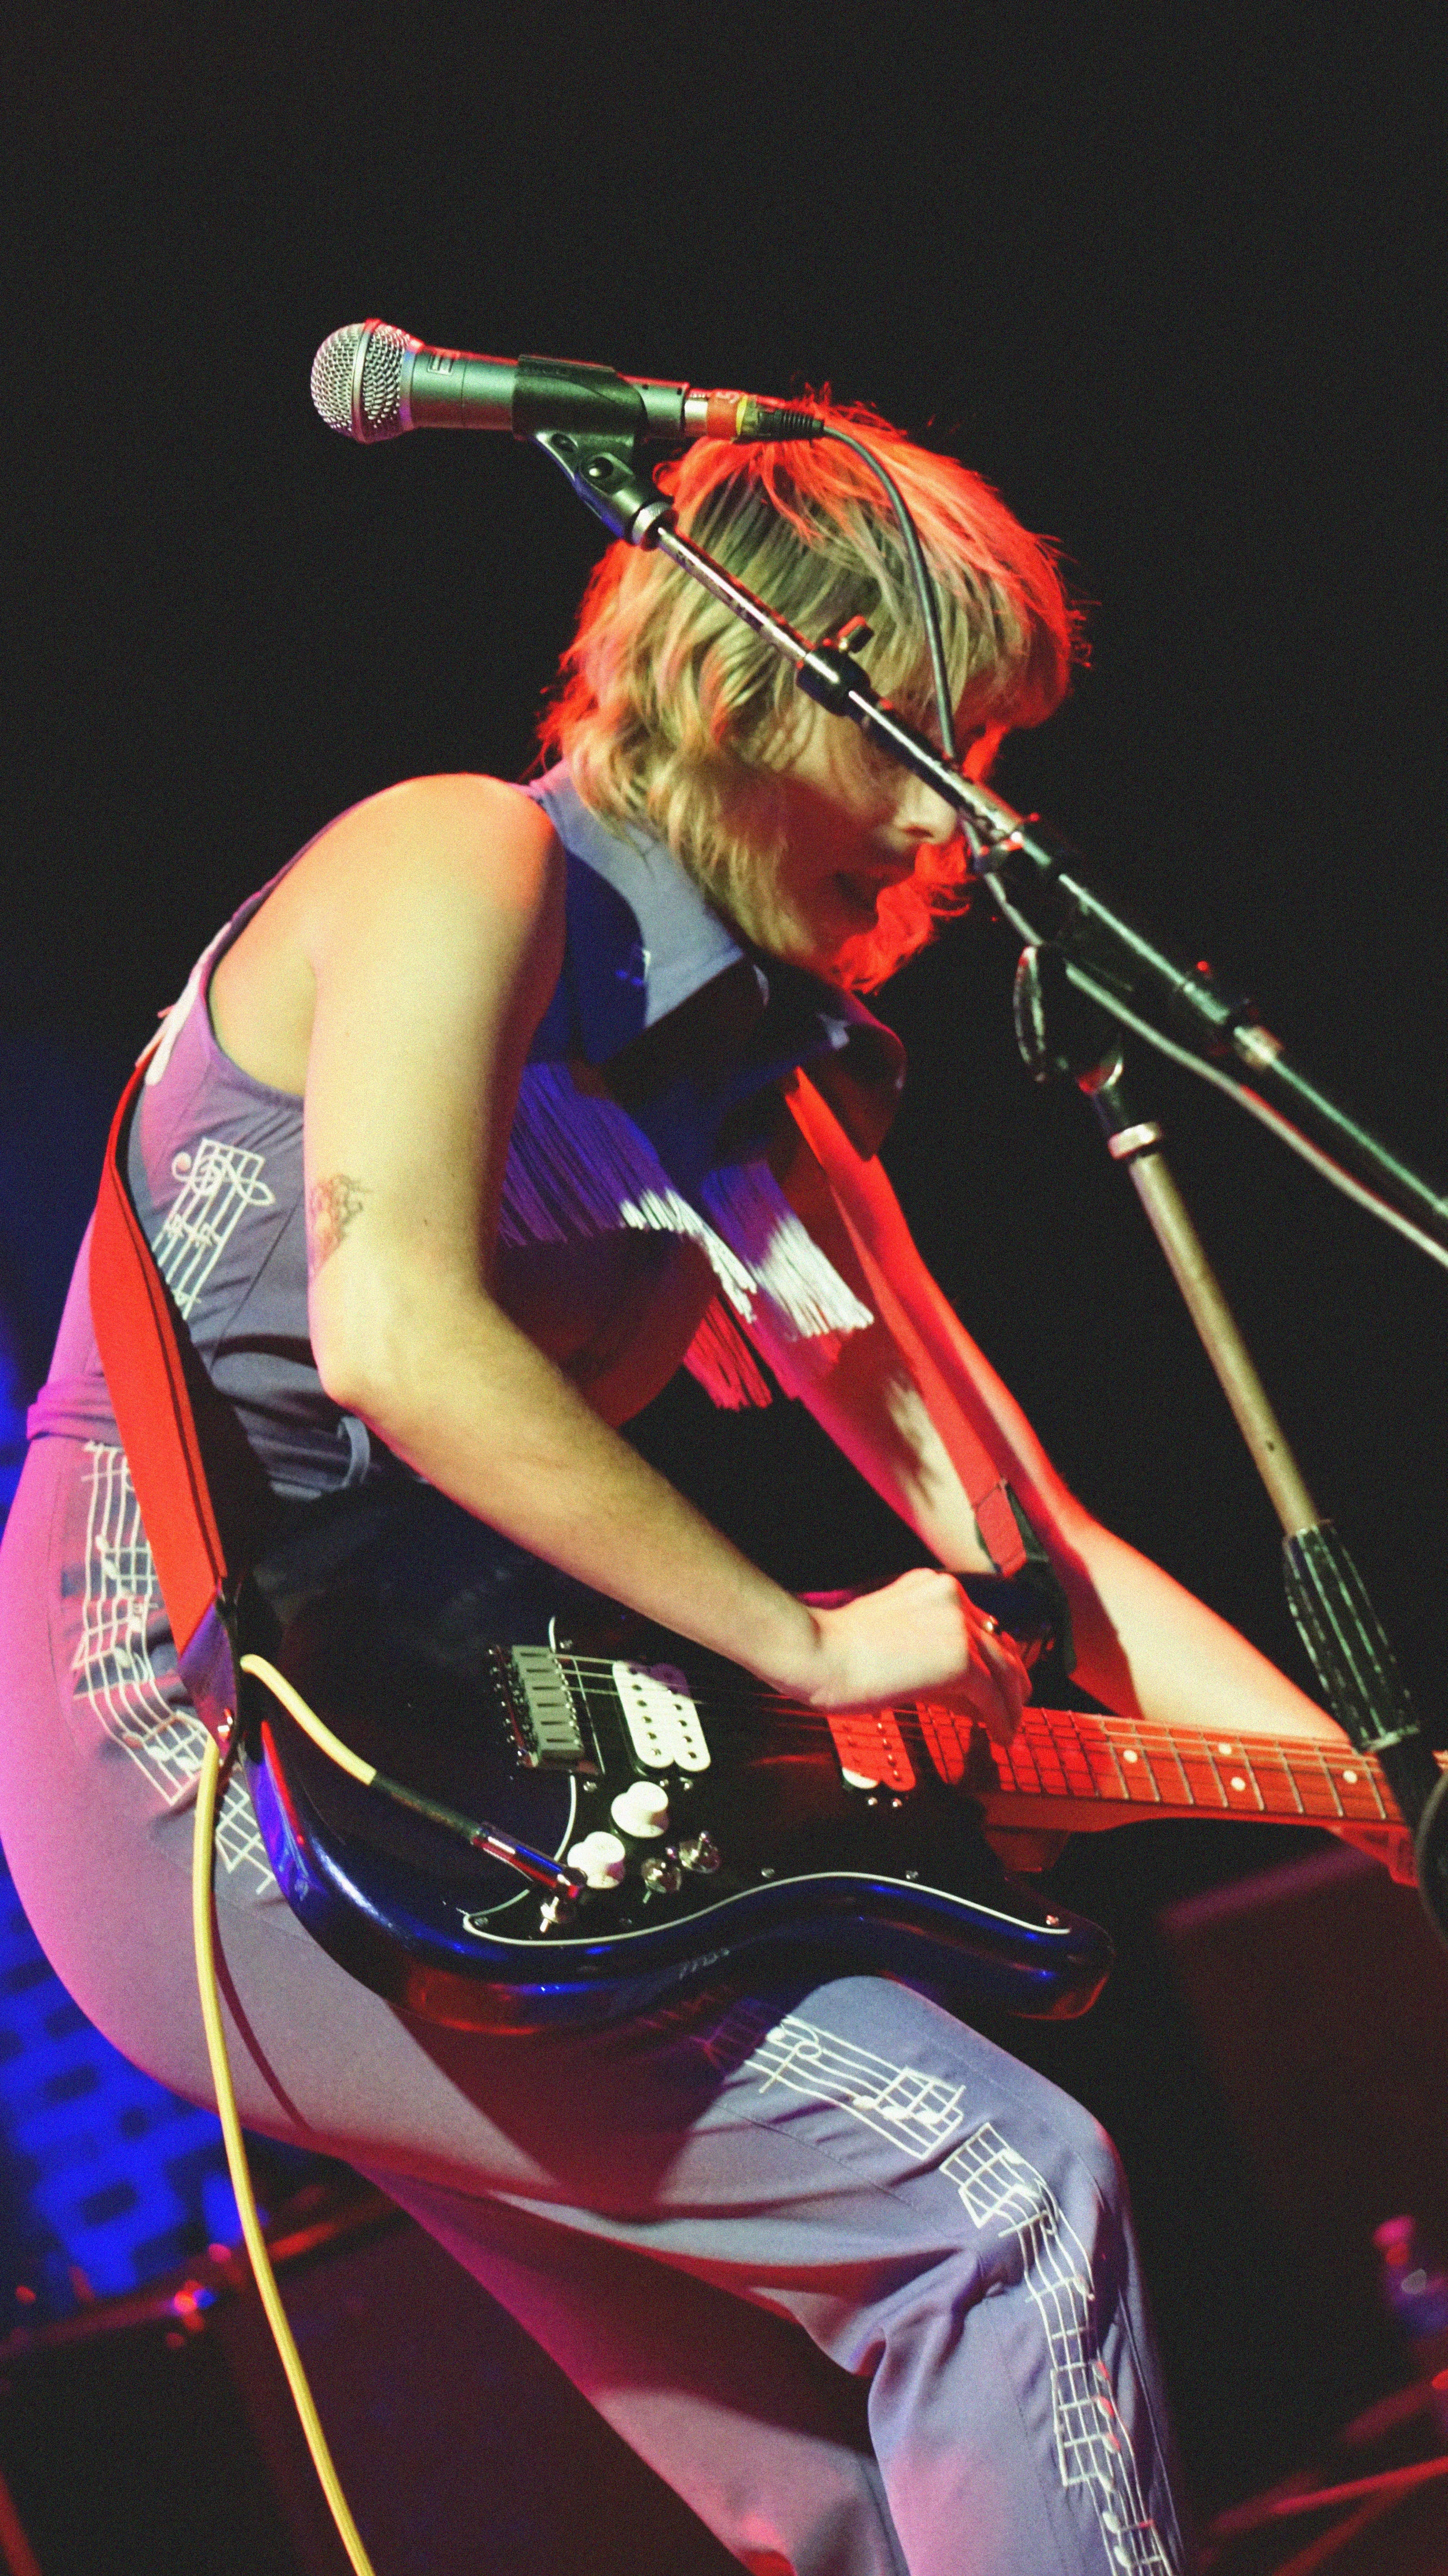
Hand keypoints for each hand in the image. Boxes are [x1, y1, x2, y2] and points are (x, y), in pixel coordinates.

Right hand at [798, 1568, 1027, 1743]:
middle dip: (1011, 1680)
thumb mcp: (891, 1636)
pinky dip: (1003, 1719)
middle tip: (1014, 1707)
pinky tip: (1001, 1736)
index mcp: (932, 1586)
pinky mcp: (960, 1659)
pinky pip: (994, 1696)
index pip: (980, 1624)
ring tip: (1010, 1728)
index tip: (996, 1683)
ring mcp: (958, 1626)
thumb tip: (965, 1692)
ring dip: (1012, 1704)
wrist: (814, 1653)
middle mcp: (952, 1597)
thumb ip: (928, 1651)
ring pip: (1005, 1670)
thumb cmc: (834, 1651)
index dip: (993, 1658)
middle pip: (1001, 1643)